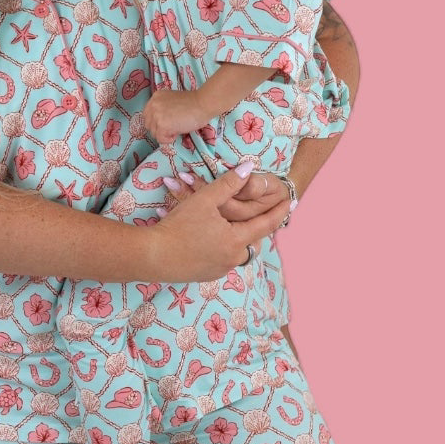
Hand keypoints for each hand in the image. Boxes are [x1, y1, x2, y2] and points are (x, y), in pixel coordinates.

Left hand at [142, 86, 212, 148]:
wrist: (202, 104)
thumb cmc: (193, 103)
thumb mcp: (172, 101)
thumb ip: (163, 108)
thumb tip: (160, 123)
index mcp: (155, 97)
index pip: (147, 115)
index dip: (156, 122)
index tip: (167, 123)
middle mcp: (153, 104)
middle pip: (148, 125)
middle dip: (159, 129)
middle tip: (173, 127)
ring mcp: (156, 115)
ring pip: (154, 133)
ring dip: (165, 134)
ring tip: (177, 128)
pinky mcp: (162, 125)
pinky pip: (160, 139)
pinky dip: (168, 139)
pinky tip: (177, 132)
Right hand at [147, 160, 290, 280]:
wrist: (152, 256)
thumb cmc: (178, 226)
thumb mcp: (204, 200)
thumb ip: (229, 184)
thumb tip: (250, 168)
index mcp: (236, 240)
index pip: (266, 224)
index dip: (279, 211)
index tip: (292, 202)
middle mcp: (232, 259)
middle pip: (253, 240)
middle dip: (259, 227)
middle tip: (266, 215)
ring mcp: (219, 270)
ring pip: (238, 251)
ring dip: (240, 238)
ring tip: (241, 227)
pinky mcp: (206, 275)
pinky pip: (222, 259)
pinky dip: (224, 247)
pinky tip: (217, 240)